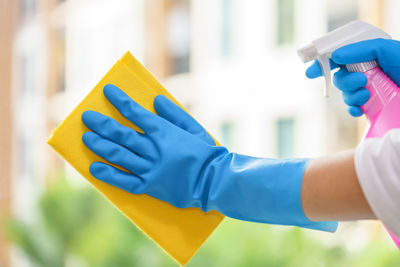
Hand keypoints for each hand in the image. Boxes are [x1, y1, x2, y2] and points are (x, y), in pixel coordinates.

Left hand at [82, 84, 336, 231]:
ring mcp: (150, 169)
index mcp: (164, 132)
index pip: (136, 113)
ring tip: (86, 138)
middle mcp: (153, 149)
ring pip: (119, 155)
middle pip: (121, 134)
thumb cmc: (205, 152)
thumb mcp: (193, 128)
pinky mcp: (150, 187)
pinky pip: (124, 181)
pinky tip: (95, 168)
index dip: (120, 101)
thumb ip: (174, 113)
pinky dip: (109, 175)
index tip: (106, 90)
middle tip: (86, 117)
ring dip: (100, 146)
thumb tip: (156, 100)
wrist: (214, 180)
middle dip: (102, 124)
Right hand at [306, 38, 399, 116]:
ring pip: (345, 95)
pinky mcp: (372, 109)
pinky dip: (353, 110)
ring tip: (368, 95)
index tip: (312, 72)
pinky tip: (361, 109)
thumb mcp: (387, 50)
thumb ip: (361, 49)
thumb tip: (337, 56)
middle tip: (361, 81)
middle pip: (339, 78)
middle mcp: (367, 74)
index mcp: (368, 59)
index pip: (340, 59)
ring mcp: (369, 92)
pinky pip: (352, 110)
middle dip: (345, 81)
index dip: (323, 64)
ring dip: (352, 95)